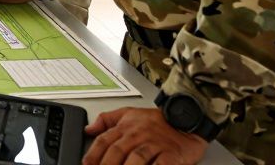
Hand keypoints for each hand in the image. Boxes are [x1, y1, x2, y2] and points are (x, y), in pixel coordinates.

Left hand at [83, 107, 206, 164]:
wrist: (187, 119)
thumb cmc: (157, 120)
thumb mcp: (129, 113)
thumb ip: (107, 120)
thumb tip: (88, 129)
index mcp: (126, 127)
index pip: (104, 141)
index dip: (93, 155)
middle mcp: (138, 135)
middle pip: (117, 151)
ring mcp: (155, 144)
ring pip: (137, 158)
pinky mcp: (172, 154)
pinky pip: (161, 164)